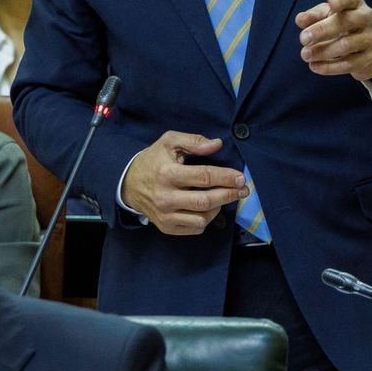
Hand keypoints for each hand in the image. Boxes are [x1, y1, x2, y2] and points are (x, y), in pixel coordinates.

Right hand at [122, 131, 247, 234]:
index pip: (204, 177)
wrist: (128, 184)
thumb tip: (217, 144)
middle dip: (229, 195)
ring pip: (202, 219)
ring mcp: (165, 215)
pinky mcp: (166, 227)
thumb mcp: (169, 142)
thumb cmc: (153, 160)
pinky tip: (208, 208)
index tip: (241, 178)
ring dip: (218, 208)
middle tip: (243, 190)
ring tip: (223, 197)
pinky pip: (195, 228)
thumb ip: (194, 141)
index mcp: (167, 173)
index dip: (226, 177)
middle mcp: (166, 197)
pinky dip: (206, 220)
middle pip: (206, 201)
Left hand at [296, 0, 371, 81]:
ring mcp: (370, 39)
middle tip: (303, 38)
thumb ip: (314, 16)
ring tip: (305, 54)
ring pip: (347, 44)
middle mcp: (367, 19)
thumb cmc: (344, 25)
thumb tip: (300, 19)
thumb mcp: (330, 15)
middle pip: (347, 21)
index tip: (331, 3)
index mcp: (356, 4)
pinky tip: (314, 65)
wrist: (370, 48)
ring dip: (323, 51)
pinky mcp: (369, 58)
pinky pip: (348, 64)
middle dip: (322, 30)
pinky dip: (329, 66)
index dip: (341, 0)